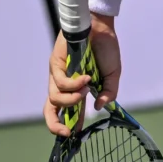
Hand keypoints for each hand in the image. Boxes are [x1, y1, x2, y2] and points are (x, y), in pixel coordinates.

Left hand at [44, 15, 121, 135]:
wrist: (100, 26)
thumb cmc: (105, 49)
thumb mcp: (112, 75)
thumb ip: (109, 92)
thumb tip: (99, 107)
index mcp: (75, 88)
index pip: (65, 111)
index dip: (66, 124)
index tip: (74, 135)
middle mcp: (63, 84)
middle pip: (50, 109)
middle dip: (55, 124)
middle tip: (67, 131)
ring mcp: (58, 75)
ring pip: (55, 99)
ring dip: (72, 99)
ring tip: (86, 89)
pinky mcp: (55, 64)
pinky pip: (60, 82)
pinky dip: (73, 84)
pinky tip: (86, 78)